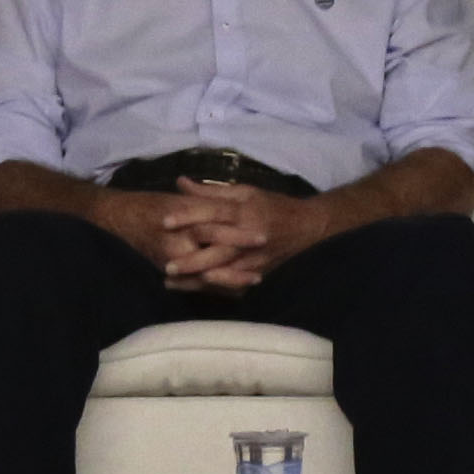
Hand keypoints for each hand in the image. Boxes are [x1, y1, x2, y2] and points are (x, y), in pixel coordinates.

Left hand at [159, 178, 327, 290]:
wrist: (308, 227)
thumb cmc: (273, 205)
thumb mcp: (245, 192)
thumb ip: (211, 191)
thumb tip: (181, 183)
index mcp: (244, 211)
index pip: (213, 212)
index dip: (188, 216)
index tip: (164, 221)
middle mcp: (248, 236)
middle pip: (217, 249)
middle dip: (191, 259)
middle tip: (166, 265)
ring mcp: (255, 258)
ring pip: (223, 272)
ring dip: (197, 279)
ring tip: (172, 283)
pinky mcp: (259, 273)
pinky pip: (235, 285)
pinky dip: (214, 289)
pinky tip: (195, 291)